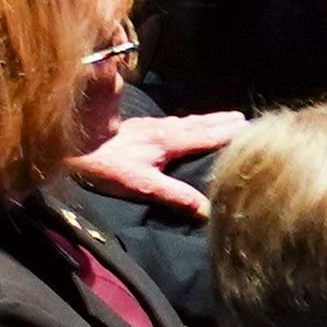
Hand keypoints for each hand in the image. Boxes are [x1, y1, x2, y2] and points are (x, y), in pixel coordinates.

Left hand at [73, 110, 239, 215]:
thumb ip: (176, 195)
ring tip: (224, 117)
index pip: (206, 135)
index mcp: (168, 141)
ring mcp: (150, 125)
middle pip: (199, 123)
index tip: (249, 127)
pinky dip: (189, 121)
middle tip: (244, 118)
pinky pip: (174, 121)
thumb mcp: (144, 185)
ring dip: (207, 119)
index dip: (227, 133)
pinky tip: (185, 124)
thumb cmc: (108, 167)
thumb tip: (207, 209)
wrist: (77, 146)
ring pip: (186, 120)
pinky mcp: (140, 127)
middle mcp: (162, 129)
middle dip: (222, 121)